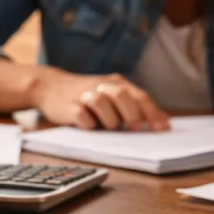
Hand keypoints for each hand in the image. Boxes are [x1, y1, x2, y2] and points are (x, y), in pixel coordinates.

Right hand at [34, 71, 170, 130]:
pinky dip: (87, 122)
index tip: (162, 129)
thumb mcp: (113, 97)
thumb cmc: (89, 96)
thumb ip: (136, 107)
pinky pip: (80, 114)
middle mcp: (102, 86)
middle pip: (122, 96)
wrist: (51, 87)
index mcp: (117, 83)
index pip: (140, 96)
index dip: (152, 113)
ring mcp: (84, 94)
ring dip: (109, 119)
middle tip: (134, 128)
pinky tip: (89, 126)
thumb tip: (163, 122)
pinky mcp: (68, 106)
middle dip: (132, 114)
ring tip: (109, 127)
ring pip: (101, 103)